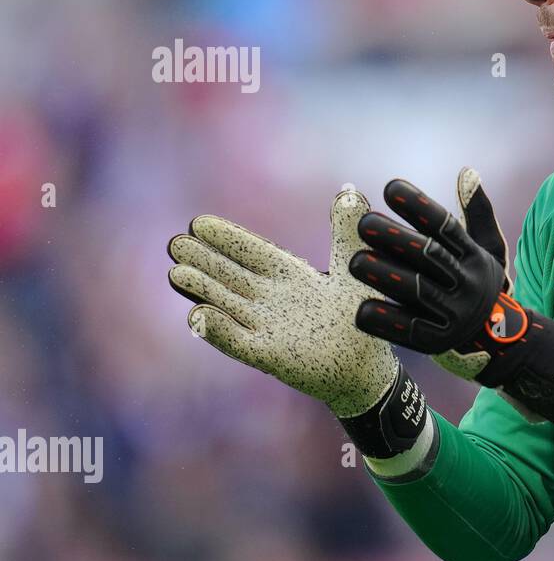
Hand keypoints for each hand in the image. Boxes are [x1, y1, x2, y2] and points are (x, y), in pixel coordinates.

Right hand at [167, 188, 398, 418]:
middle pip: (231, 276)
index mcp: (290, 277)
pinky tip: (197, 316)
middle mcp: (272, 300)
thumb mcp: (354, 269)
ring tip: (177, 272)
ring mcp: (268, 328)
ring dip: (203, 290)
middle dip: (204, 260)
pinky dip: (218, 331)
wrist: (369, 369)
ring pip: (228, 304)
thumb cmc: (361, 317)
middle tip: (176, 243)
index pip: (253, 253)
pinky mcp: (270, 357)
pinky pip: (238, 343)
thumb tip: (349, 191)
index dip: (227, 238)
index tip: (200, 222)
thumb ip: (347, 232)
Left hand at [349, 174, 553, 425]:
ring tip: (354, 261)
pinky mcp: (438, 342)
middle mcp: (467, 282)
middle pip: (429, 255)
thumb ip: (476, 211)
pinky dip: (385, 320)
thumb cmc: (480, 283)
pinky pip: (409, 330)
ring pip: (416, 290)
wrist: (501, 341)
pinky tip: (362, 308)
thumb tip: (467, 171)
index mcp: (474, 256)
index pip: (445, 225)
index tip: (391, 187)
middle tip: (364, 222)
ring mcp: (454, 314)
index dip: (419, 205)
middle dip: (395, 237)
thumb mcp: (488, 248)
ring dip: (384, 275)